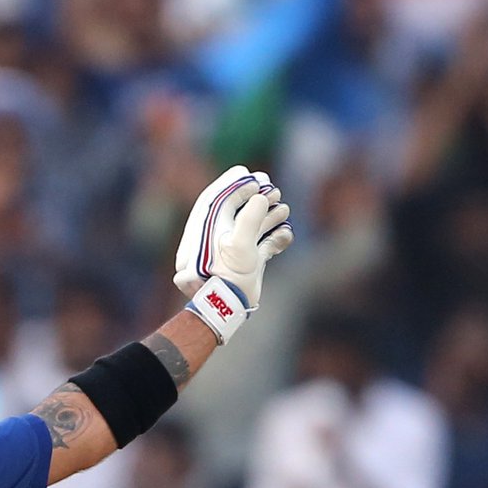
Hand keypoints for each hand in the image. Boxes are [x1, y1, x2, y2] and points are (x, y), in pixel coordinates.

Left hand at [174, 165, 292, 341]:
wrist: (228, 312)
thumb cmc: (227, 279)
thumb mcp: (238, 246)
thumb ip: (249, 219)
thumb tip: (259, 197)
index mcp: (203, 232)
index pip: (215, 200)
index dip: (233, 186)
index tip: (250, 175)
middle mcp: (214, 242)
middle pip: (234, 212)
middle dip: (255, 200)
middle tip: (271, 188)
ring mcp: (230, 254)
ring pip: (250, 228)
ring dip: (267, 217)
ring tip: (283, 208)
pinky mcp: (245, 268)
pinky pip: (260, 247)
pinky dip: (273, 239)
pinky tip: (285, 234)